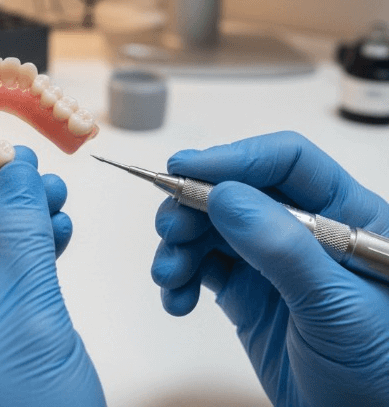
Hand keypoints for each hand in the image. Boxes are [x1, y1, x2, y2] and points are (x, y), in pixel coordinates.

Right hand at [151, 131, 388, 406]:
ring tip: (169, 273)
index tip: (188, 169)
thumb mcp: (339, 310)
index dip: (237, 158)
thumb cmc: (382, 377)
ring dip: (180, 244)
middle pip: (238, 190)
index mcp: (347, 216)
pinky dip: (181, 276)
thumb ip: (286, 252)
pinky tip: (178, 298)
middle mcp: (306, 230)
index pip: (289, 163)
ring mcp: (273, 260)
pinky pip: (203, 266)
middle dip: (194, 205)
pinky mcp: (248, 291)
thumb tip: (226, 197)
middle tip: (170, 228)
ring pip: (212, 225)